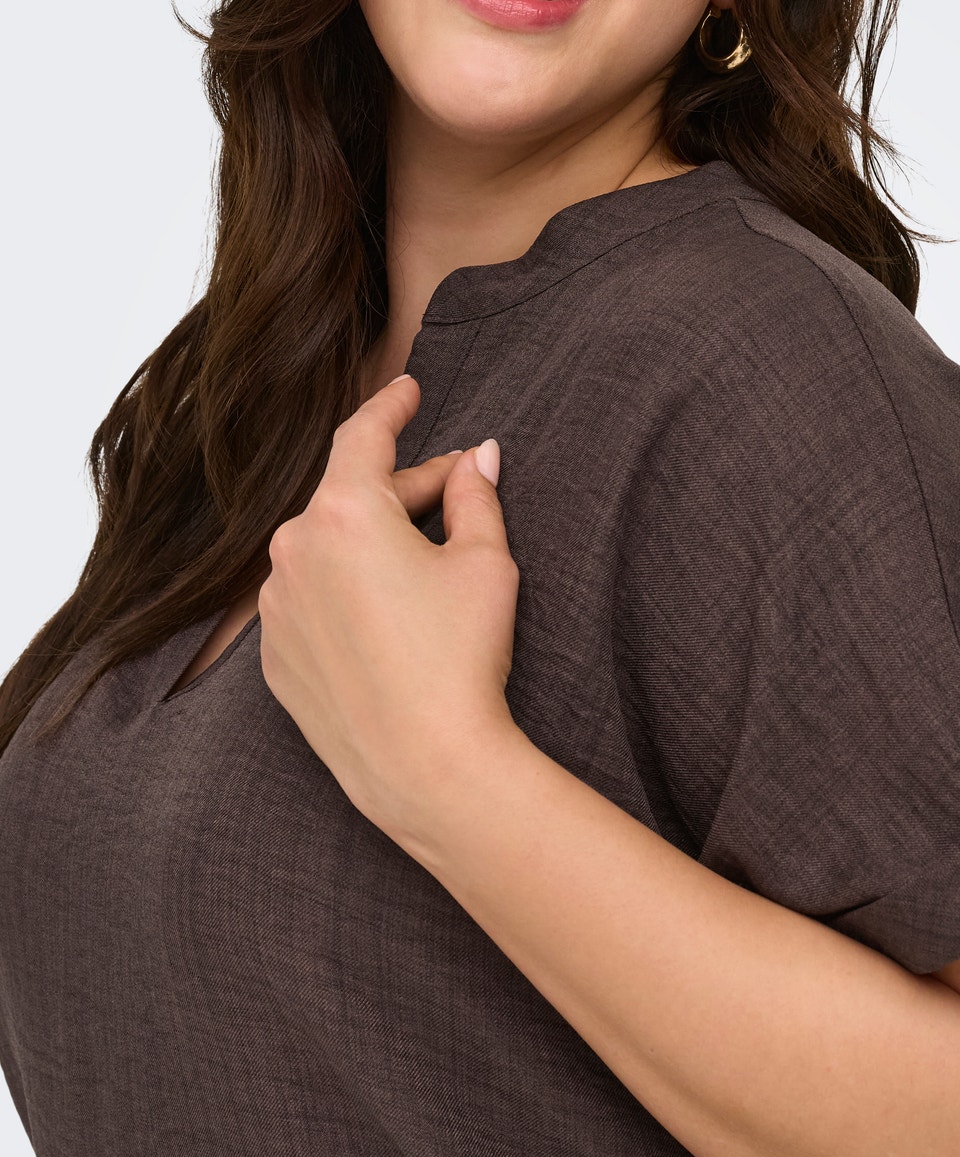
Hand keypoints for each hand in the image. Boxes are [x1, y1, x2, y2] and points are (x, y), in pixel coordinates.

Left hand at [258, 374, 521, 842]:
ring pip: (325, 550)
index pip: (363, 435)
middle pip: (349, 496)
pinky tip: (390, 620)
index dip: (390, 407)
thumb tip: (480, 457)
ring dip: (370, 545)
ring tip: (424, 566)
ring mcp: (275, 607)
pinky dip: (345, 595)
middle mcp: (293, 550)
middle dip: (403, 490)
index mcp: (343, 512)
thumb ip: (477, 497)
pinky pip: (310, 602)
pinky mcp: (275, 656)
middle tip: (456, 491)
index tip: (406, 390)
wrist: (426, 767)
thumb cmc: (461, 659)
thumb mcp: (487, 564)